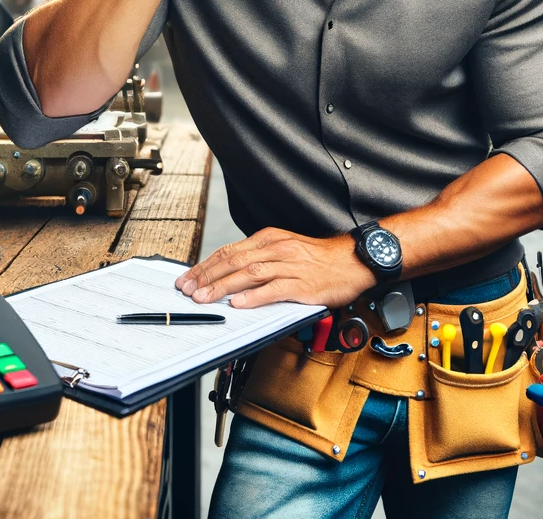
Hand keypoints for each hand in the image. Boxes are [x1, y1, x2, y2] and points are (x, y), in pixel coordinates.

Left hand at [176, 227, 371, 309]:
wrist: (353, 260)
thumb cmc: (320, 259)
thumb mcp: (286, 248)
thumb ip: (260, 258)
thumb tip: (230, 272)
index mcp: (270, 239)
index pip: (230, 251)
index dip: (206, 265)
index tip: (189, 277)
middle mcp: (277, 249)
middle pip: (234, 260)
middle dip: (208, 276)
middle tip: (188, 289)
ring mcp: (290, 266)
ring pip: (249, 273)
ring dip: (224, 286)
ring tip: (206, 297)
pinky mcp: (302, 283)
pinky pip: (274, 289)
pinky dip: (255, 296)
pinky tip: (240, 303)